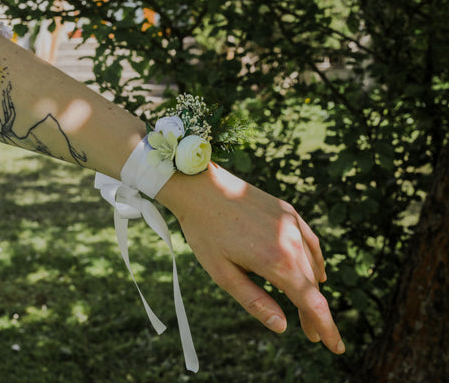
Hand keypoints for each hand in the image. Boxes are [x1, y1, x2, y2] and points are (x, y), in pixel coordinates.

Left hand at [157, 163, 344, 353]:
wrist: (200, 188)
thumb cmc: (205, 232)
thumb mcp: (223, 274)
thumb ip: (254, 301)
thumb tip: (283, 326)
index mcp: (276, 261)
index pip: (311, 302)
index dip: (326, 327)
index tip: (336, 348)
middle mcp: (291, 241)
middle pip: (311, 286)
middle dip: (314, 313)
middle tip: (311, 335)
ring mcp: (292, 224)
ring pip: (311, 264)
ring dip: (312, 289)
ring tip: (309, 309)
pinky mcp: (287, 211)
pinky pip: (310, 241)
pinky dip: (314, 260)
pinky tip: (316, 273)